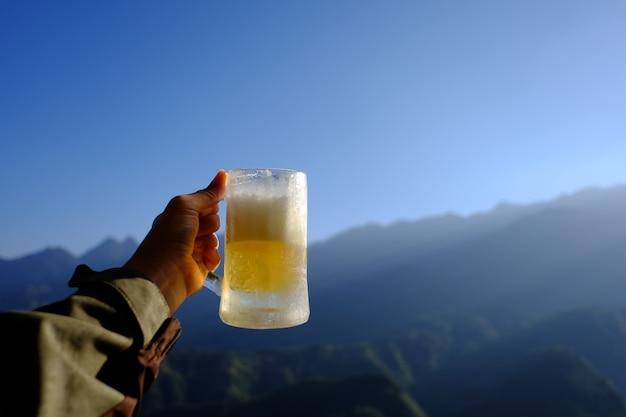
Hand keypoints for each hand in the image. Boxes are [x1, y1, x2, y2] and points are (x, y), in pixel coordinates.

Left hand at [124, 170, 226, 312]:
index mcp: (180, 215)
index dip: (210, 205)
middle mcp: (186, 230)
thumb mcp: (186, 206)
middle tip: (197, 230)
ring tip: (198, 247)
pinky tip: (204, 258)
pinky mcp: (201, 266)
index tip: (209, 208)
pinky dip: (212, 256)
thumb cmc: (170, 235)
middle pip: (213, 220)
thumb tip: (223, 174)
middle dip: (209, 224)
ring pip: (216, 238)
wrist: (163, 272)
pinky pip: (216, 256)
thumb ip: (207, 193)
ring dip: (210, 240)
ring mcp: (194, 249)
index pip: (205, 204)